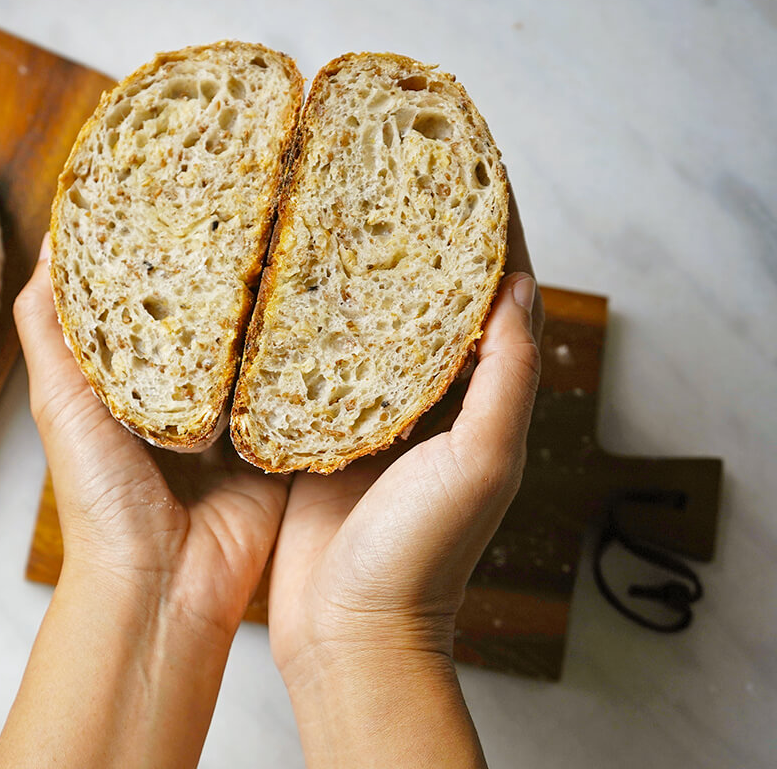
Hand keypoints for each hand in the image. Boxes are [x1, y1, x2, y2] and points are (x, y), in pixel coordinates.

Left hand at [0, 238, 288, 768]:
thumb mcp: (60, 400)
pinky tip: (339, 307)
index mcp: (135, 372)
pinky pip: (303, 389)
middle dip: (237, 265)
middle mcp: (188, 386)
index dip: (167, 242)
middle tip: (268, 192)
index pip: (154, 290)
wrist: (162, 583)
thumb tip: (48, 240)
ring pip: (264, 342)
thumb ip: (49, 328)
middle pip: (217, 311)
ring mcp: (238, 412)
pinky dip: (317, 358)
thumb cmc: (100, 497)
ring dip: (282, 305)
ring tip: (311, 233)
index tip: (188, 181)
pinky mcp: (281, 439)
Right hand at [268, 194, 541, 767]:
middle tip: (378, 162)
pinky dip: (299, 315)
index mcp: (475, 398)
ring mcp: (365, 408)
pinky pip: (306, 356)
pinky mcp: (311, 426)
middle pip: (422, 292)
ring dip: (350, 263)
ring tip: (323, 199)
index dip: (484, 227)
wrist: (349, 629)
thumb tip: (519, 286)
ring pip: (362, 316)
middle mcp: (424, 396)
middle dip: (409, 229)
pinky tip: (272, 277)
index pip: (489, 291)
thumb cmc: (423, 557)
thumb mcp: (481, 463)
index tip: (462, 161)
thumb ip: (505, 378)